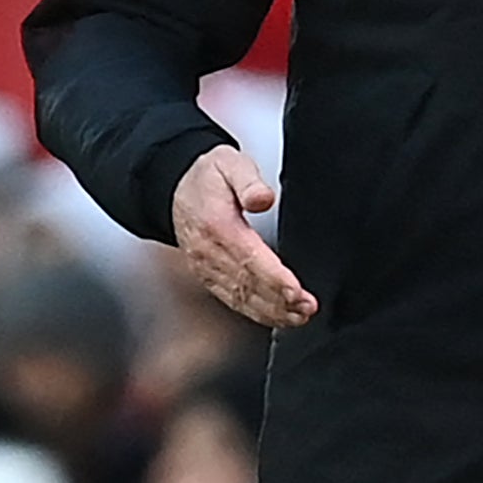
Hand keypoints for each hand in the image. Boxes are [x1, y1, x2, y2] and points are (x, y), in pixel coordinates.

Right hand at [172, 146, 317, 327]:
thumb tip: (263, 198)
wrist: (175, 188)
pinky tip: (276, 318)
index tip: (296, 291)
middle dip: (279, 301)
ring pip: (240, 297)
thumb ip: (249, 181)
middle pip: (247, 284)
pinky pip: (232, 299)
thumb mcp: (230, 164)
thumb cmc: (208, 177)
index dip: (274, 278)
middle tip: (307, 309)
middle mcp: (209, 252)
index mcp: (217, 226)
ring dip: (271, 312)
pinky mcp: (208, 276)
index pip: (249, 258)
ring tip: (299, 317)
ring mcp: (207, 268)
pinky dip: (255, 312)